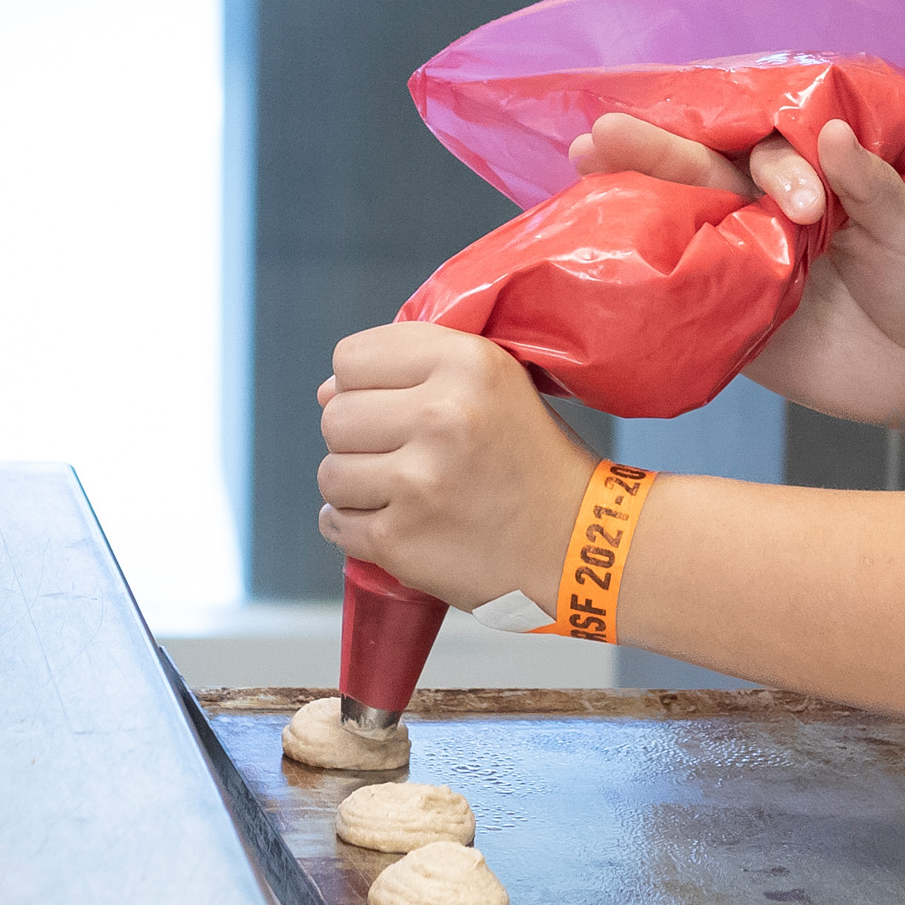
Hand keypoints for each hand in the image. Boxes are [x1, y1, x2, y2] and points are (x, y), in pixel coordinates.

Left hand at [315, 320, 589, 607]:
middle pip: (334, 416)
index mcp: (466, 364)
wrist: (578, 545)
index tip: (392, 405)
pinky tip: (396, 522)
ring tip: (402, 492)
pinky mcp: (401, 541)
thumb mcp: (497, 382)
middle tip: (402, 454)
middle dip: (358, 438)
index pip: (351, 359)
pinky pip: (335, 524)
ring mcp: (417, 483)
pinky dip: (354, 527)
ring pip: (329, 473)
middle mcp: (440, 416)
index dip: (363, 384)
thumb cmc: (534, 460)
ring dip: (356, 485)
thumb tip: (326, 390)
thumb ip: (418, 368)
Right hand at [571, 111, 904, 441]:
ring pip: (679, 223)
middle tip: (605, 133)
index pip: (769, 156)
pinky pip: (681, 295)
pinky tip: (599, 257)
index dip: (776, 170)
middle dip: (653, 152)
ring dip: (630, 197)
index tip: (807, 206)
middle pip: (701, 174)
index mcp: (807, 181)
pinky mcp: (729, 317)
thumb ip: (872, 184)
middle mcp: (763, 214)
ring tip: (583, 165)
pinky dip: (640, 278)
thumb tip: (830, 134)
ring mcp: (740, 263)